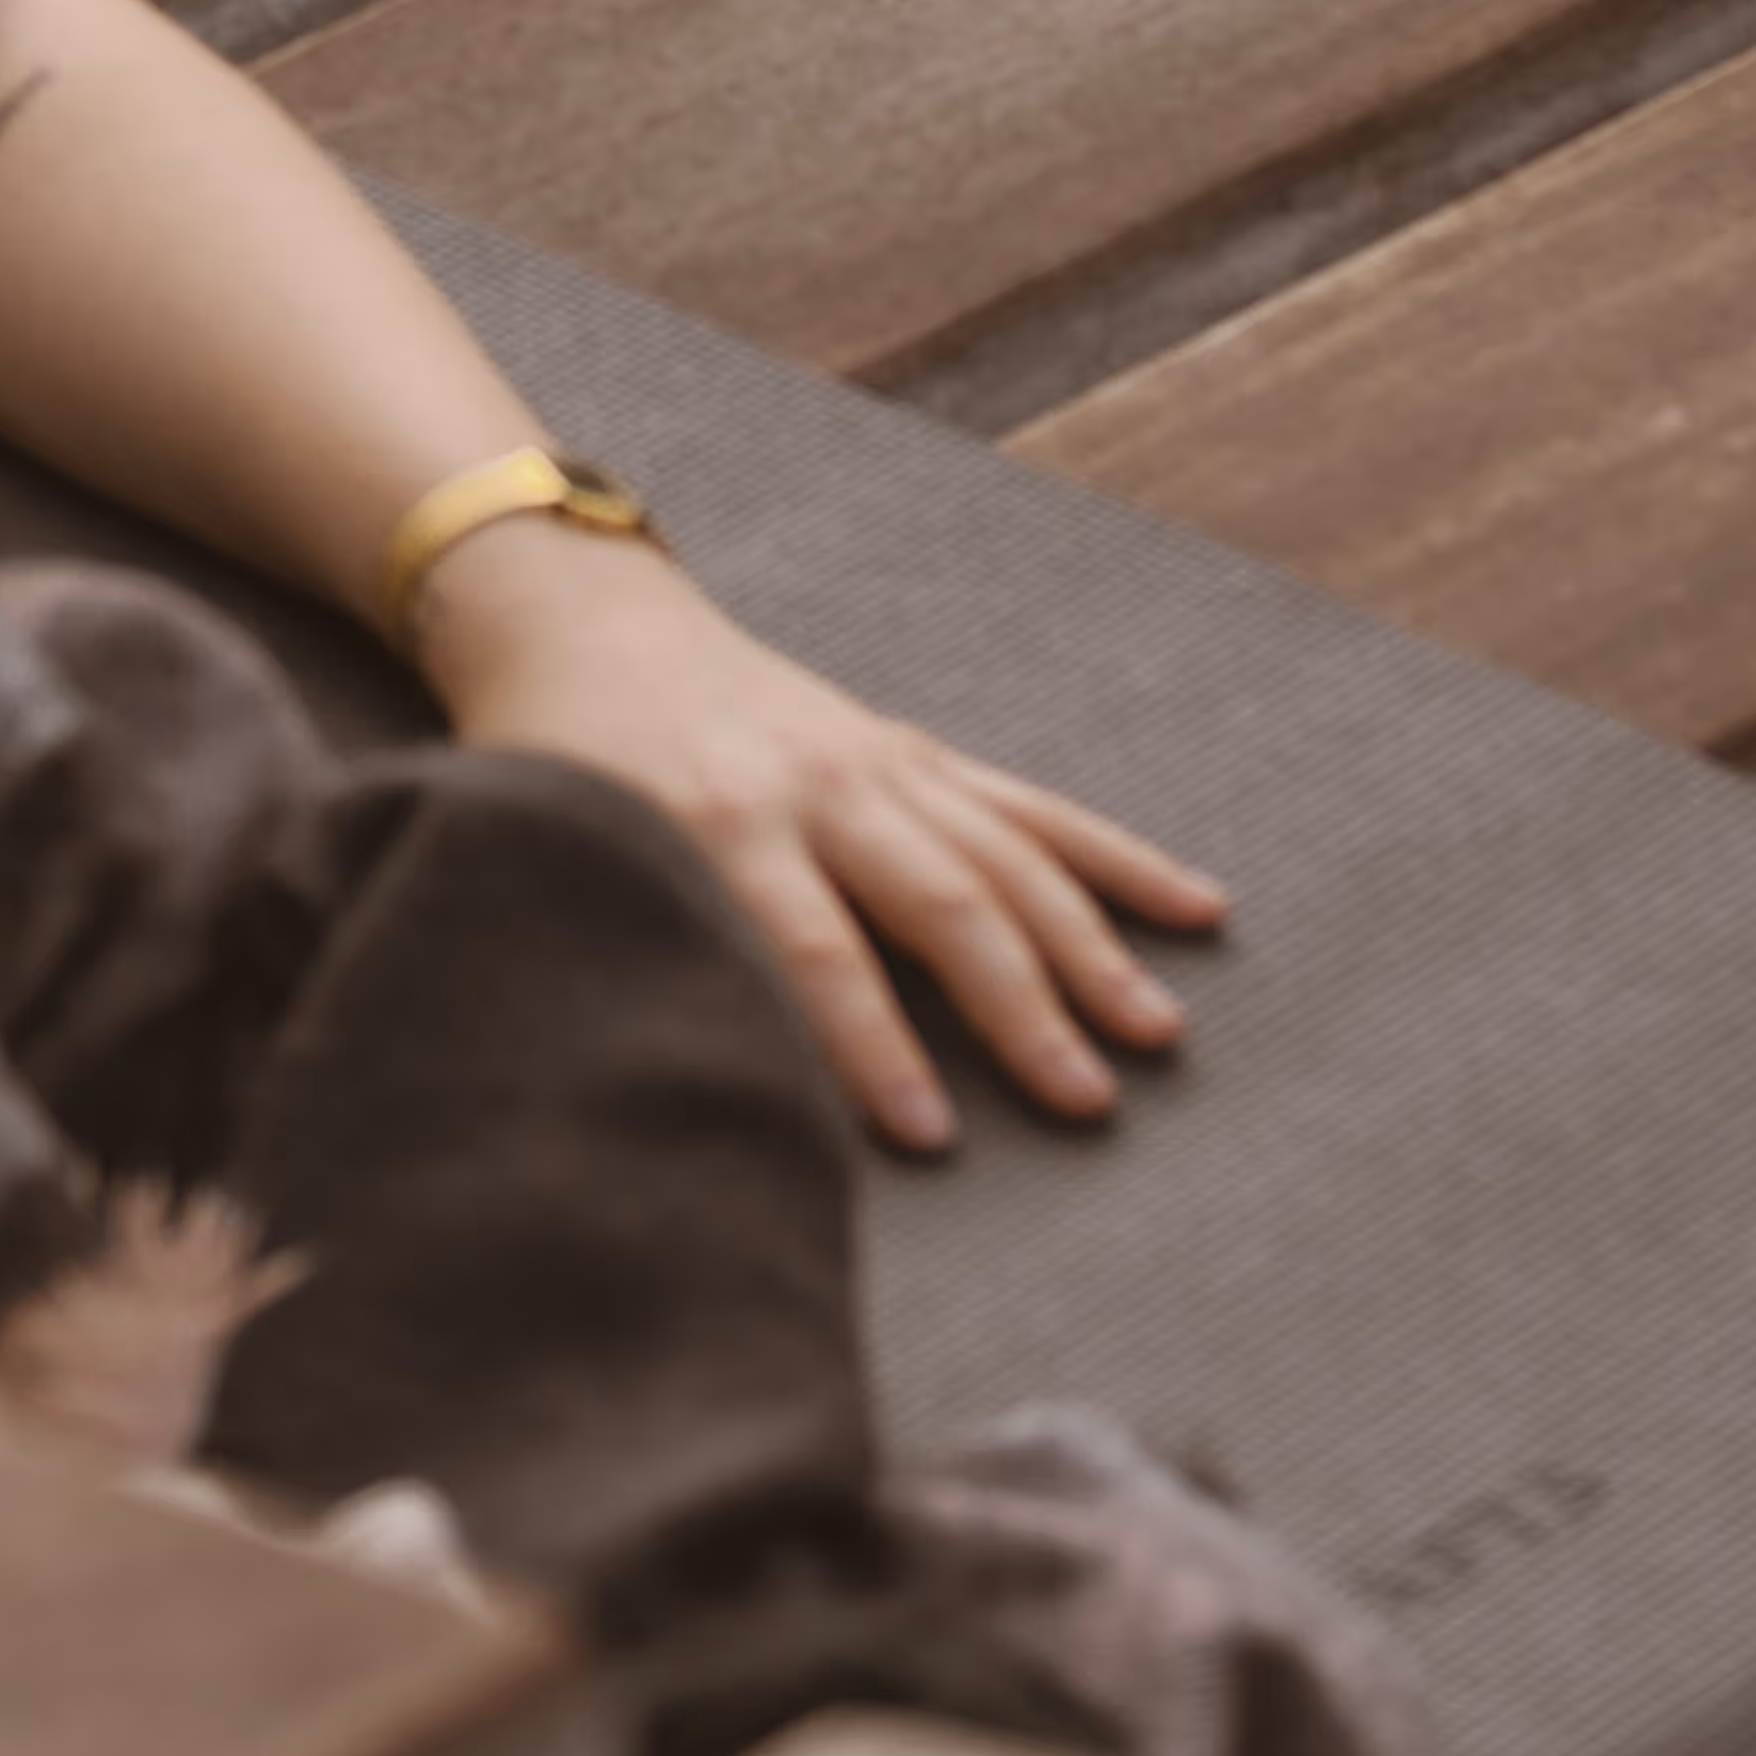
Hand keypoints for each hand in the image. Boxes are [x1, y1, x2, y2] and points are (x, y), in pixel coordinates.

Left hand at [411, 521, 1224, 1152]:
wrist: (579, 618)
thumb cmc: (558, 765)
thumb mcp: (559, 851)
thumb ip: (614, 949)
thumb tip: (650, 1084)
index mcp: (711, 816)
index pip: (805, 947)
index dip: (867, 1044)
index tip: (930, 1137)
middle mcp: (810, 782)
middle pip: (933, 900)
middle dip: (1014, 1006)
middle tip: (1085, 1103)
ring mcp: (874, 758)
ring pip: (1002, 855)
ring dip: (1086, 947)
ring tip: (1154, 1035)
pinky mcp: (912, 748)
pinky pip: (1028, 806)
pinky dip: (1115, 858)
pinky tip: (1197, 907)